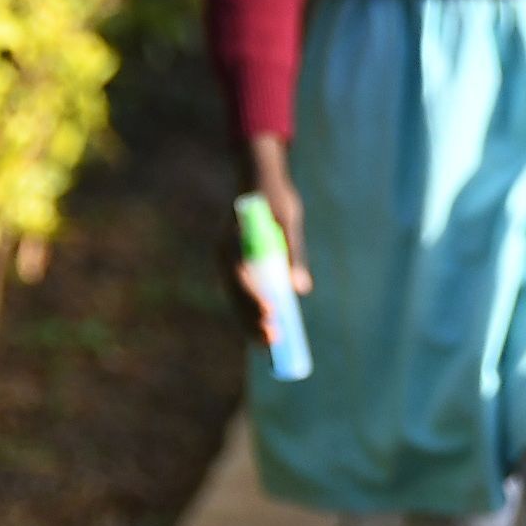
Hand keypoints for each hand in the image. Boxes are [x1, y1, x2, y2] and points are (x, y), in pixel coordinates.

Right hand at [237, 137, 310, 345]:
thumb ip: (293, 254)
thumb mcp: (289, 223)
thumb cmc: (276, 198)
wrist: (259, 179)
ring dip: (251, 322)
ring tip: (270, 346)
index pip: (240, 278)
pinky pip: (242, 294)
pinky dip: (253, 311)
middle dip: (252, 320)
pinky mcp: (237, 266)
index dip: (254, 300)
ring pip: (237, 299)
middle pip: (236, 295)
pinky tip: (266, 329)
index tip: (271, 316)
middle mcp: (225, 255)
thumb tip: (301, 290)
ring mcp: (229, 262)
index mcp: (232, 242)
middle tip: (274, 342)